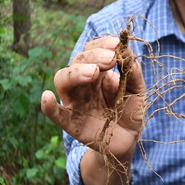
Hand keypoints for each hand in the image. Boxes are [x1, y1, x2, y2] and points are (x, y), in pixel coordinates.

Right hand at [41, 36, 145, 184]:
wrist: (128, 139)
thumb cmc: (130, 110)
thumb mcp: (137, 90)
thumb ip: (133, 72)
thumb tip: (126, 50)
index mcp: (99, 73)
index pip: (93, 51)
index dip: (102, 45)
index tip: (116, 44)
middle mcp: (83, 84)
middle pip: (77, 62)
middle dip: (93, 57)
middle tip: (109, 60)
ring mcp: (75, 101)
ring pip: (63, 80)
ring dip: (75, 74)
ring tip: (92, 73)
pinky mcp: (70, 122)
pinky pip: (55, 114)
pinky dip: (48, 106)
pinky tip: (47, 97)